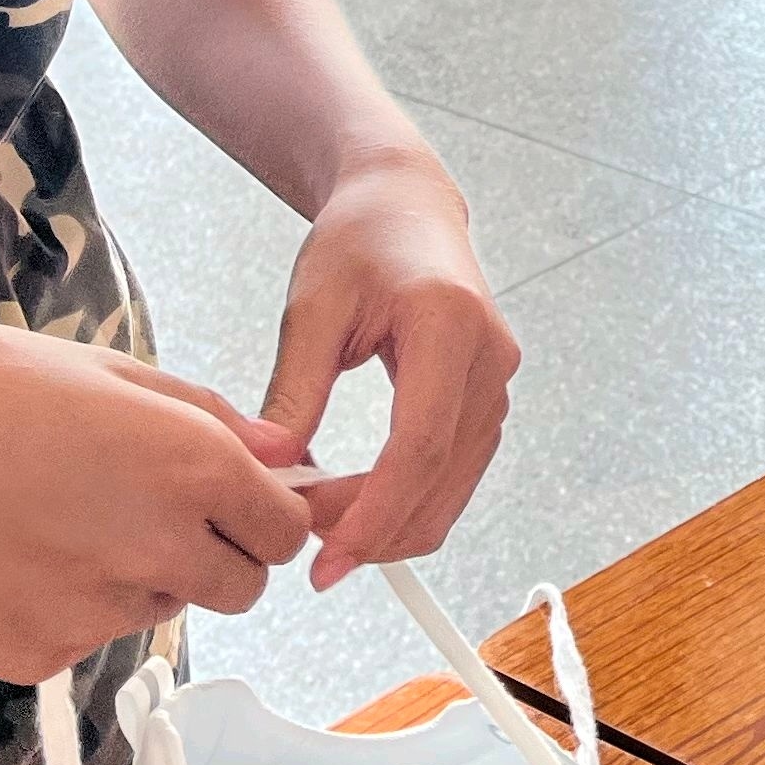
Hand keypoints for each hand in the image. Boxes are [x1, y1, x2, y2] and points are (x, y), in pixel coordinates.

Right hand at [0, 323, 315, 680]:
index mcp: (192, 467)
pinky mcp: (37, 657)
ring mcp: (97, 614)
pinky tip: (4, 554)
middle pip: (239, 588)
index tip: (230, 503)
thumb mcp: (106, 370)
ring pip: (157, 610)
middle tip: (141, 511)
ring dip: (133, 577)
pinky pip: (82, 639)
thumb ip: (208, 418)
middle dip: (213, 557)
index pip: (286, 531)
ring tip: (51, 517)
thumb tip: (283, 454)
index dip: (263, 515)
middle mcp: (160, 548)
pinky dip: (61, 608)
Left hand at [261, 141, 519, 587]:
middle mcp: (488, 358)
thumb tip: (267, 465)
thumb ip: (293, 390)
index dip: (374, 514)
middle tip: (308, 549)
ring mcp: (497, 380)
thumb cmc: (358, 240)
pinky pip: (457, 472)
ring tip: (322, 527)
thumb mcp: (312, 307)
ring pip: (455, 488)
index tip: (327, 557)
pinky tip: (358, 507)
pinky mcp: (488, 397)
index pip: (418, 446)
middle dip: (375, 529)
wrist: (404, 206)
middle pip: (440, 479)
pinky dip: (411, 502)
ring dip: (393, 523)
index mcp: (447, 325)